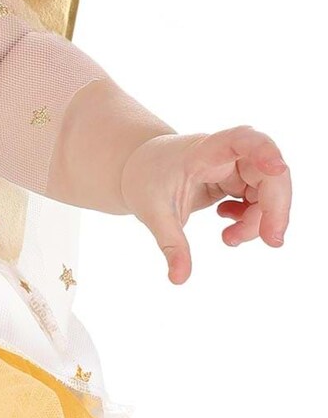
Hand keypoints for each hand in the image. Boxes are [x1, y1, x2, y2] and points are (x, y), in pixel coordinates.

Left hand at [119, 126, 291, 283]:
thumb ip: (171, 244)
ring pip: (268, 192)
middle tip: (272, 241)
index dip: (265, 150)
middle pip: (269, 174)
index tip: (277, 168)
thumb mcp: (153, 213)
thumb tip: (178, 279)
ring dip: (258, 221)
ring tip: (229, 239)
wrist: (139, 168)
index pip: (242, 139)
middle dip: (275, 208)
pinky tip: (228, 226)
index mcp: (204, 152)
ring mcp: (234, 167)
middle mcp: (226, 155)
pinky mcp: (236, 180)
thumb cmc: (145, 180)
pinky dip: (251, 219)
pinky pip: (259, 200)